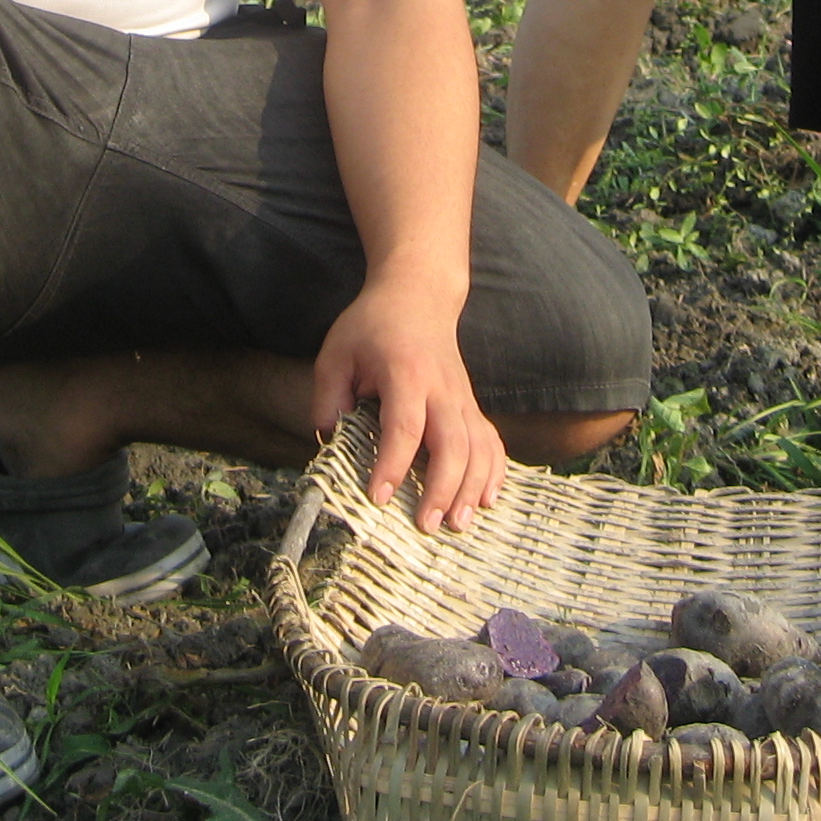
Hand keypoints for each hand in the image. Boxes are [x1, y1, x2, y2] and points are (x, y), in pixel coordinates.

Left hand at [310, 275, 504, 535]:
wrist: (419, 295)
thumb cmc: (373, 326)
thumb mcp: (336, 351)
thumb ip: (328, 396)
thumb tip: (327, 440)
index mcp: (405, 373)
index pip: (404, 424)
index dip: (393, 463)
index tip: (379, 496)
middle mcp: (442, 388)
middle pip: (452, 443)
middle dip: (441, 487)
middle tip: (425, 525)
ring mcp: (463, 397)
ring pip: (479, 447)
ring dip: (471, 488)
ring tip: (456, 525)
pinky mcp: (472, 405)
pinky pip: (492, 441)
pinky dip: (494, 472)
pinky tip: (485, 500)